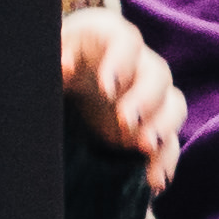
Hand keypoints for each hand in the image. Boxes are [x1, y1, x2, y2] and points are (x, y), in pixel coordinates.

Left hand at [57, 7, 183, 184]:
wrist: (58, 81)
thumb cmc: (51, 62)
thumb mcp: (46, 56)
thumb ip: (53, 58)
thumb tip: (64, 66)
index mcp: (108, 38)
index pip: (126, 40)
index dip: (121, 61)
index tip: (105, 87)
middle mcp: (137, 64)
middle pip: (157, 74)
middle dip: (145, 99)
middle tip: (126, 121)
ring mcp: (148, 96)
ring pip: (172, 105)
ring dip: (163, 127)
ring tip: (145, 147)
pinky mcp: (151, 127)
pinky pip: (169, 142)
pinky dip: (164, 161)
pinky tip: (155, 180)